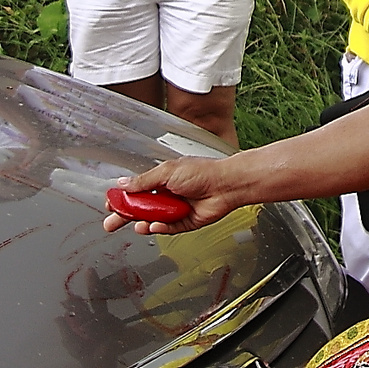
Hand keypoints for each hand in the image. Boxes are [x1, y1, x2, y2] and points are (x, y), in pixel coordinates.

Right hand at [102, 157, 234, 234]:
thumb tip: (122, 184)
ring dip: (142, 223)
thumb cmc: (202, 172)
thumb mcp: (168, 171)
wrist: (226, 185)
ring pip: (151, 221)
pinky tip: (155, 226)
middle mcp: (167, 195)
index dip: (122, 199)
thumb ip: (144, 180)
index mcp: (162, 180)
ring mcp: (175, 210)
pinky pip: (167, 229)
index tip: (110, 204)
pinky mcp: (184, 223)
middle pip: (140, 209)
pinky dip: (160, 228)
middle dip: (124, 217)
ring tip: (138, 224)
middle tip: (110, 225)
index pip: (136, 192)